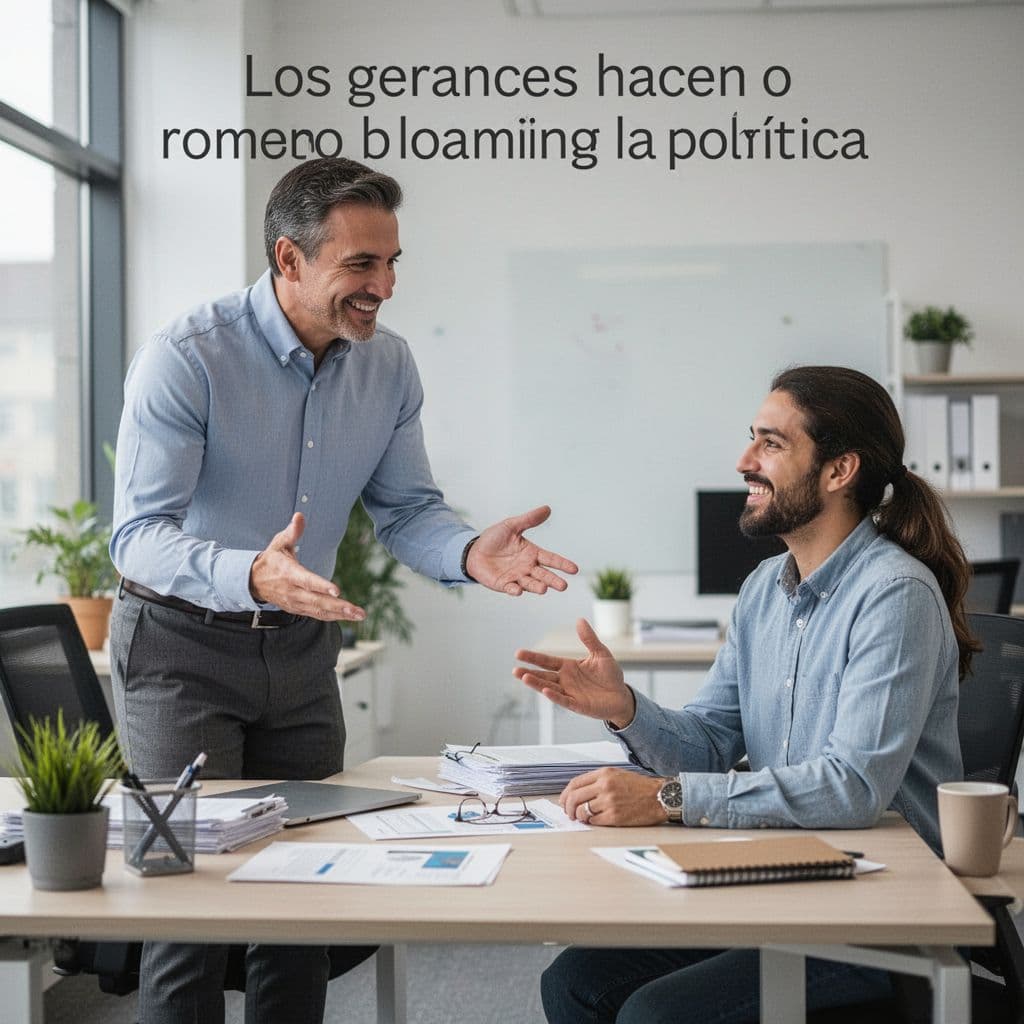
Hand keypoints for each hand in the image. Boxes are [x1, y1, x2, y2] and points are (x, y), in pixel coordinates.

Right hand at [249, 513, 365, 621]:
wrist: (254, 582)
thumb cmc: (271, 560)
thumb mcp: (279, 543)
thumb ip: (292, 531)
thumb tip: (299, 516)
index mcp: (289, 573)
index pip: (307, 581)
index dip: (322, 586)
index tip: (337, 591)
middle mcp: (293, 591)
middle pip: (317, 601)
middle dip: (339, 607)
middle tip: (357, 610)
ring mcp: (296, 603)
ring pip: (320, 611)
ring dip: (341, 614)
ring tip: (359, 614)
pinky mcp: (299, 609)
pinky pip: (318, 615)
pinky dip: (334, 617)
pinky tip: (349, 616)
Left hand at [465, 505, 577, 595]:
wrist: (473, 550)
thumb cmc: (494, 538)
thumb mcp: (511, 526)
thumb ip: (529, 519)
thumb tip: (547, 508)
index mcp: (532, 553)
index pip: (551, 559)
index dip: (562, 564)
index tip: (574, 569)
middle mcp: (527, 567)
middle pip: (544, 575)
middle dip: (553, 580)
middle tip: (563, 586)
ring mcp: (516, 577)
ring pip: (530, 584)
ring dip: (537, 587)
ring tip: (544, 589)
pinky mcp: (503, 585)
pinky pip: (510, 588)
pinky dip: (515, 590)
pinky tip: (518, 590)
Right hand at [513, 618, 635, 727]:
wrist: (622, 696)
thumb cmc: (610, 675)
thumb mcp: (601, 653)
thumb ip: (589, 638)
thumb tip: (579, 620)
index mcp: (568, 666)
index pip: (547, 661)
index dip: (534, 657)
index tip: (518, 653)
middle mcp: (565, 680)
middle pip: (543, 675)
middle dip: (529, 672)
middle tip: (515, 669)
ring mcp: (570, 693)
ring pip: (549, 687)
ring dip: (536, 683)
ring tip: (523, 677)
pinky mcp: (577, 705)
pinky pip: (563, 699)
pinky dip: (554, 695)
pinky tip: (545, 690)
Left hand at [561, 768, 671, 826]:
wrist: (659, 797)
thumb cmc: (639, 787)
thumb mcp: (617, 774)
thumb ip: (598, 780)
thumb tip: (578, 792)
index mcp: (604, 774)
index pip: (575, 783)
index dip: (565, 794)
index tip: (563, 801)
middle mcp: (605, 786)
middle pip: (574, 798)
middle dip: (568, 808)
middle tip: (569, 813)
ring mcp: (609, 802)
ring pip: (582, 811)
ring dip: (579, 816)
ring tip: (582, 818)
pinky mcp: (614, 816)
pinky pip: (594, 821)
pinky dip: (591, 822)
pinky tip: (595, 820)